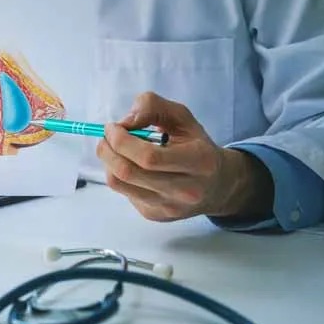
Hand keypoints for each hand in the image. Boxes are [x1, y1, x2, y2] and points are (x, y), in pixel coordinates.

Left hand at [96, 92, 273, 221]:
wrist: (218, 185)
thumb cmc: (196, 146)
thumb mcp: (182, 118)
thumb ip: (153, 107)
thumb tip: (125, 122)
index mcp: (199, 162)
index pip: (149, 157)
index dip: (122, 140)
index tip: (113, 127)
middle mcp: (186, 190)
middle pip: (129, 172)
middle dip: (108, 149)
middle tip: (106, 137)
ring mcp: (170, 207)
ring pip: (120, 184)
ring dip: (108, 162)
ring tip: (113, 149)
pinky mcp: (156, 216)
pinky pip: (124, 193)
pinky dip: (118, 175)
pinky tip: (131, 167)